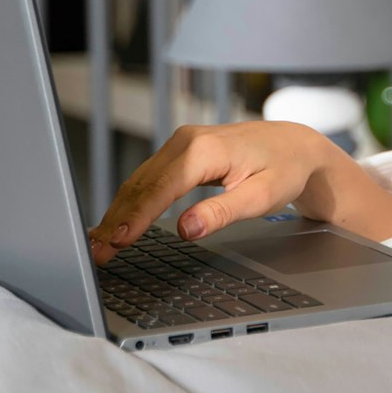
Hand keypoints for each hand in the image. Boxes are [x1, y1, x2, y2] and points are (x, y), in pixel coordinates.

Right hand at [87, 119, 336, 262]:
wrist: (294, 146)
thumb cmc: (283, 169)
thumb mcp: (262, 196)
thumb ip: (223, 212)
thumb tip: (187, 229)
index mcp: (205, 150)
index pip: (160, 188)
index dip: (136, 217)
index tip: (117, 242)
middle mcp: (187, 141)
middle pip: (141, 184)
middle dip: (117, 219)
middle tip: (97, 252)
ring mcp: (181, 143)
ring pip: (139, 180)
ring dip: (119, 212)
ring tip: (100, 243)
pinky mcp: (180, 151)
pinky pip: (148, 177)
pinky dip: (130, 201)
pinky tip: (118, 221)